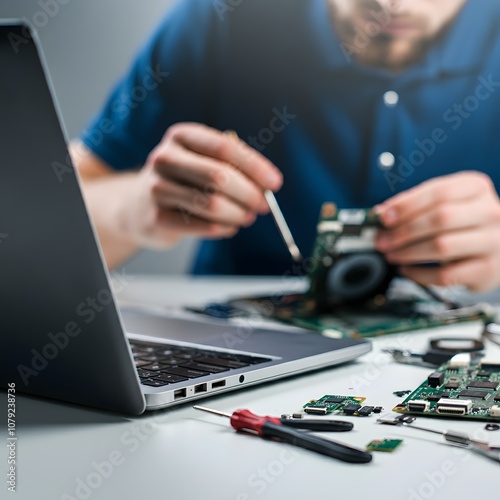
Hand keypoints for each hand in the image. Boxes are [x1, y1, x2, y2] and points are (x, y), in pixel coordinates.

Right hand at [121, 122, 282, 248]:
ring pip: (212, 204)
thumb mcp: (202, 161)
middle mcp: (165, 158)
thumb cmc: (183, 181)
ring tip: (247, 217)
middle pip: (218, 176)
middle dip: (249, 194)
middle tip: (263, 206)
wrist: (138, 206)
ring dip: (238, 214)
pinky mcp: (157, 218)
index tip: (275, 183)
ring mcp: (157, 188)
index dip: (254, 166)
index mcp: (181, 136)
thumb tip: (267, 187)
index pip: (224, 147)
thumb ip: (233, 167)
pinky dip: (225, 228)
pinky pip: (203, 226)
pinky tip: (229, 226)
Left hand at [375, 171, 499, 291]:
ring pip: (442, 246)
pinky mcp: (487, 270)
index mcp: (476, 188)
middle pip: (440, 218)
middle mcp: (490, 212)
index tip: (383, 217)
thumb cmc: (464, 223)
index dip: (407, 204)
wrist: (498, 248)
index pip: (439, 192)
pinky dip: (419, 274)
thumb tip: (381, 214)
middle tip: (382, 240)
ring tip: (391, 254)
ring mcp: (493, 242)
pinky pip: (446, 275)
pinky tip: (406, 270)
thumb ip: (415, 206)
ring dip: (408, 252)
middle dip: (404, 231)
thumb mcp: (445, 204)